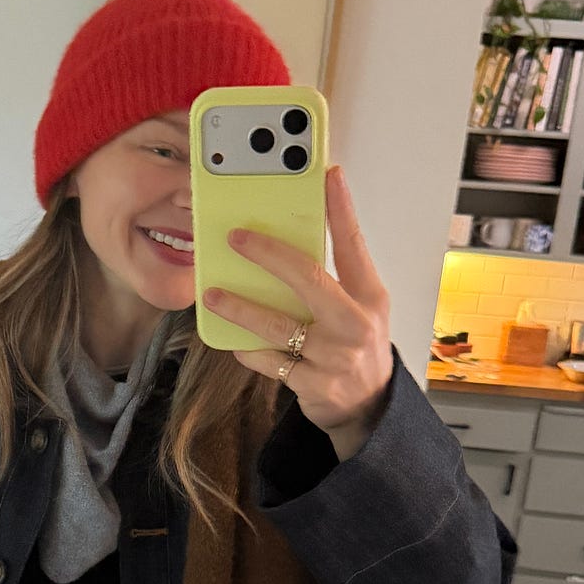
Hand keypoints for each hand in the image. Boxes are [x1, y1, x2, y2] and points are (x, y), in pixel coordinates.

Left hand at [200, 164, 392, 438]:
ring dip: (241, 308)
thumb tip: (286, 243)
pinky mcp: (314, 385)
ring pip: (279, 326)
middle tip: (237, 237)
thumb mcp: (359, 309)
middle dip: (269, 254)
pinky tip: (234, 340)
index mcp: (370, 297)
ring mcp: (335, 357)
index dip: (341, 209)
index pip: (354, 245)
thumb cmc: (357, 347)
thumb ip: (333, 279)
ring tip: (214, 294)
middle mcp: (356, 324)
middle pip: (309, 279)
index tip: (328, 175)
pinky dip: (248, 349)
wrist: (370, 407)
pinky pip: (270, 362)